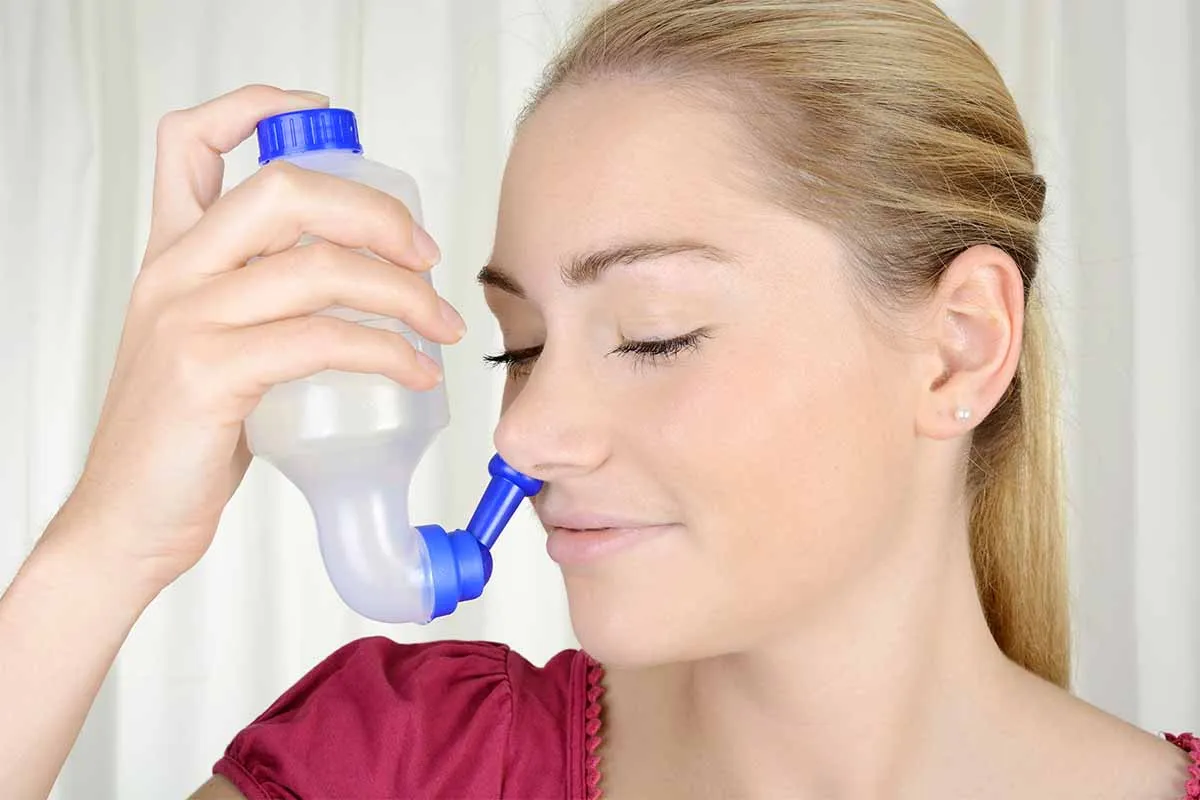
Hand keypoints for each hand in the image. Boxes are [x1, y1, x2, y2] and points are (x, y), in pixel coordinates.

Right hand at [58, 84, 464, 591]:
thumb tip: (359, 287)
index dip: (259, 108)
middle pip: (286, 188)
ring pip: (319, 267)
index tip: (331, 122)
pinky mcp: (208, 373)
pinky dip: (388, 353)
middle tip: (425, 256)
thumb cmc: (185, 439)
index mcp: (173, 255)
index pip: (190, 141)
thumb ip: (262, 304)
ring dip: (404, 294)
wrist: (126, 521)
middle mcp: (174, 272)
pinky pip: (322, 340)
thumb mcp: (213, 347)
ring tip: (441, 327)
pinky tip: (417, 376)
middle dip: (376, 212)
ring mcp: (187, 319)